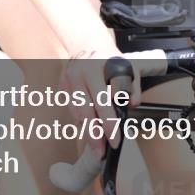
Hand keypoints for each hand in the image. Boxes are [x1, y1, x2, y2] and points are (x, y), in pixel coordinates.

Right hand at [58, 44, 142, 159]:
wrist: (86, 43)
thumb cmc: (109, 58)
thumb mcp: (128, 65)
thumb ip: (132, 85)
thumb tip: (131, 104)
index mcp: (96, 68)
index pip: (103, 101)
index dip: (109, 123)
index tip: (115, 139)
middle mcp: (79, 74)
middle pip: (86, 111)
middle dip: (95, 135)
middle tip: (102, 151)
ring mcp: (68, 80)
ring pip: (77, 113)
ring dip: (87, 131)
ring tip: (96, 146)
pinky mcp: (62, 86)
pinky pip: (71, 109)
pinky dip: (80, 121)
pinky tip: (89, 130)